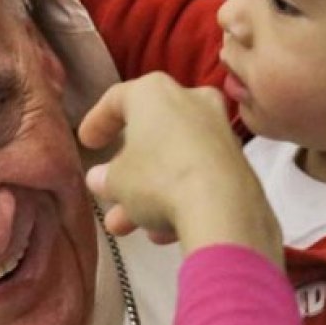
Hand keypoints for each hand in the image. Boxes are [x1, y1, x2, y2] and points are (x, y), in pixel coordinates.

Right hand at [78, 72, 282, 266]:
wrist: (222, 206)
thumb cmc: (157, 178)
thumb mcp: (117, 180)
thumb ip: (106, 177)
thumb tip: (100, 178)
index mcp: (155, 91)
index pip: (117, 99)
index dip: (97, 121)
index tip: (87, 143)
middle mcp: (191, 100)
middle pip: (151, 133)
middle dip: (128, 170)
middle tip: (109, 192)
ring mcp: (219, 130)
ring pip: (175, 159)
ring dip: (150, 192)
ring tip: (127, 226)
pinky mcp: (238, 161)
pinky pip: (198, 176)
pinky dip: (179, 198)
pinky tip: (162, 233)